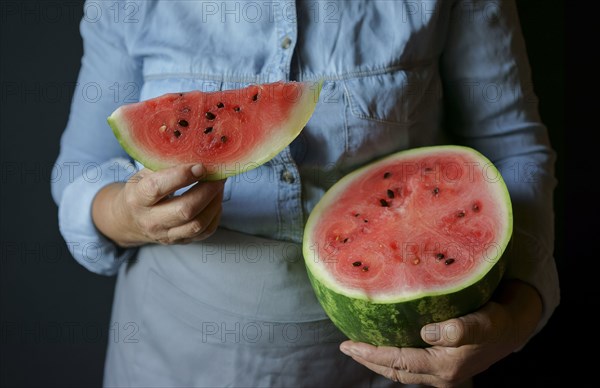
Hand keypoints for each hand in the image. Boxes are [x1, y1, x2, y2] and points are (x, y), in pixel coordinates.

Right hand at [92, 163, 224, 246]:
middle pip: (185, 210)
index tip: (200, 166)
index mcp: (138, 198)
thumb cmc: (141, 190)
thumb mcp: (144, 173)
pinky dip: (215, 214)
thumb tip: (196, 147)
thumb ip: (165, 163)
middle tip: (218, 175)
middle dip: (207, 190)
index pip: (158, 188)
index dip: (181, 176)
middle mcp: (150, 220)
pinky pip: (205, 232)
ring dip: (215, 202)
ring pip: (198, 224)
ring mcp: (166, 235)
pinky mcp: (180, 242)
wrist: (129, 220)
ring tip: (219, 185)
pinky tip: (216, 200)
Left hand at [340, 281, 541, 387]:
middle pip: (395, 371)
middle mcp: (440, 375)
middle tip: (346, 346)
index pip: (400, 363)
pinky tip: (384, 345)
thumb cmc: (496, 323)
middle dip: (368, 361)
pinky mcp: (442, 364)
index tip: (349, 345)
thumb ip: (456, 330)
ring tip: (358, 347)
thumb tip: (426, 333)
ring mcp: (440, 373)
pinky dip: (392, 357)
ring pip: (401, 370)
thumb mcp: (481, 324)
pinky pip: (409, 365)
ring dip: (378, 360)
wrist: (514, 329)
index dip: (372, 355)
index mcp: (445, 368)